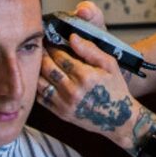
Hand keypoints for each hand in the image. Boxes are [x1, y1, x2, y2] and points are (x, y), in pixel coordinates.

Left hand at [40, 32, 141, 149]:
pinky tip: (42, 79)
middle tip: (41, 47)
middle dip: (42, 54)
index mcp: (85, 76)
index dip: (52, 46)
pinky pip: (41, 98)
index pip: (60, 56)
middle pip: (47, 67)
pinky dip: (38, 87)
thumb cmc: (115, 89)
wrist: (118, 119)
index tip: (50, 40)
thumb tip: (72, 37)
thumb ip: (90, 50)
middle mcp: (72, 90)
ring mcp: (65, 103)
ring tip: (40, 61)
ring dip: (37, 70)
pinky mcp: (61, 113)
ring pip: (40, 82)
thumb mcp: (109, 65)